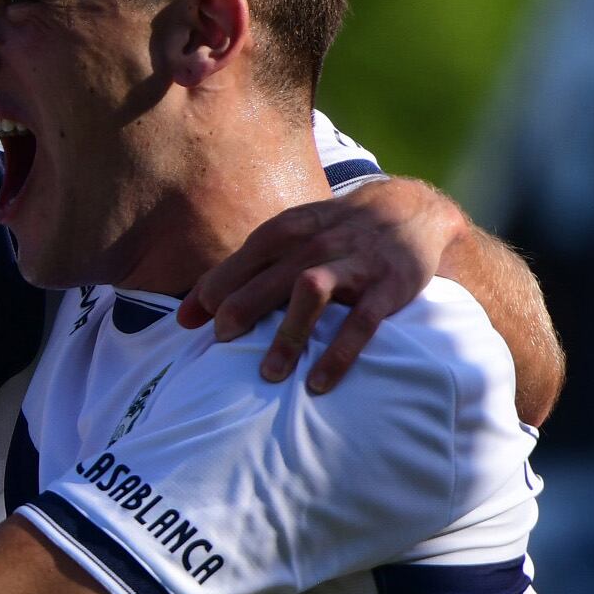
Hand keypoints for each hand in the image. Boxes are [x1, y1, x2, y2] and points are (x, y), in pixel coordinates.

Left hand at [177, 176, 465, 394]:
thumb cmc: (331, 234)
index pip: (243, 259)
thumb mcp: (285, 240)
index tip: (194, 324)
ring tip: (268, 374)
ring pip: (312, 293)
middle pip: (270, 278)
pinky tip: (318, 383)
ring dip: (288, 333)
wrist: (411, 210)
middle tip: (221, 342)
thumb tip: (182, 319)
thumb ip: (236, 275)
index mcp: (288, 230)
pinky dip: (339, 354)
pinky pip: (360, 323)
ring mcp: (354, 265)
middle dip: (241, 309)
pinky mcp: (387, 287)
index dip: (215, 290)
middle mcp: (318, 244)